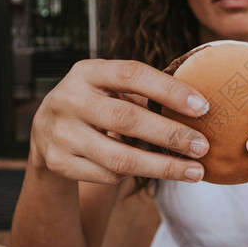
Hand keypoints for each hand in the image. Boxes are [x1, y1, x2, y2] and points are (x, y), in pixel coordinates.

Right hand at [30, 59, 210, 183]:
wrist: (45, 132)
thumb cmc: (96, 104)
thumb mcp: (110, 87)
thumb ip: (144, 91)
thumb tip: (197, 108)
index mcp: (87, 72)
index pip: (132, 74)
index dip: (169, 90)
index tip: (202, 107)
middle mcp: (69, 99)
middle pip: (127, 119)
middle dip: (171, 135)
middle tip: (202, 146)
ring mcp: (60, 132)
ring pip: (119, 157)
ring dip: (163, 167)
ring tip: (195, 171)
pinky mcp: (58, 162)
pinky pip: (107, 175)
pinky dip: (134, 174)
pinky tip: (151, 170)